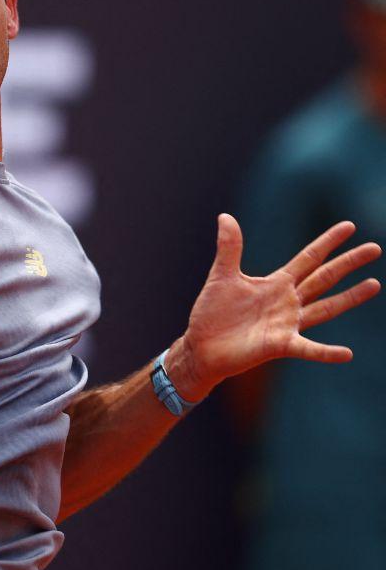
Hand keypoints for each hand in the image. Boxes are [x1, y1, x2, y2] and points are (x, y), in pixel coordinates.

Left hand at [170, 214, 380, 399]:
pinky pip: (308, 349)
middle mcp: (287, 302)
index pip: (308, 258)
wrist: (201, 345)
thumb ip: (229, 248)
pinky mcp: (279, 345)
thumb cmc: (213, 313)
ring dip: (349, 298)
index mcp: (276, 283)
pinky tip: (347, 354)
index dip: (327, 242)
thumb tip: (225, 215)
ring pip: (325, 308)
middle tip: (375, 248)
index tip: (349, 226)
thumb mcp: (222, 276)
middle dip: (348, 263)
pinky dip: (326, 352)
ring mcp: (287, 324)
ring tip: (374, 285)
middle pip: (324, 278)